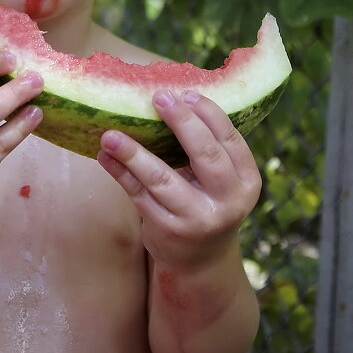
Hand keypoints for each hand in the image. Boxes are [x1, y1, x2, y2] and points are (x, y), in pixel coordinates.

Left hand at [97, 90, 260, 270]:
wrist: (201, 260)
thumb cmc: (207, 201)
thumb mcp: (221, 180)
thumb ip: (207, 148)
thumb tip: (172, 97)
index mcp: (247, 181)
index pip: (230, 139)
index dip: (208, 114)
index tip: (185, 93)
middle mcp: (228, 202)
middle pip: (205, 154)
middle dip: (182, 123)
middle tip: (159, 98)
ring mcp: (197, 218)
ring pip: (162, 178)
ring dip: (134, 153)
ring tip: (111, 134)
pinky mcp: (167, 229)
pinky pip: (139, 195)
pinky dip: (120, 173)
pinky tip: (105, 156)